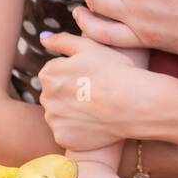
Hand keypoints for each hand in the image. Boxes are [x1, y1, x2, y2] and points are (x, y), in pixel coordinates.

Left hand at [36, 31, 139, 151]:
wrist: (134, 103)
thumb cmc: (115, 71)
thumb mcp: (90, 47)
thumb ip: (62, 41)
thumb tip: (43, 39)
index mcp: (49, 73)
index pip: (55, 72)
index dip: (75, 73)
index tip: (92, 76)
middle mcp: (45, 97)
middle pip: (55, 94)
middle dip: (70, 93)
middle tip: (95, 93)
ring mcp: (54, 120)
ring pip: (60, 115)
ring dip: (73, 112)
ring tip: (97, 109)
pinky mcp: (63, 138)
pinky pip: (67, 132)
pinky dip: (78, 130)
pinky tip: (95, 123)